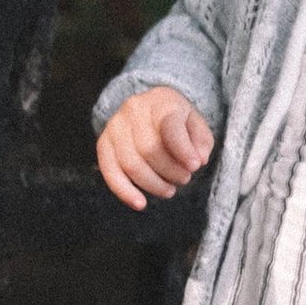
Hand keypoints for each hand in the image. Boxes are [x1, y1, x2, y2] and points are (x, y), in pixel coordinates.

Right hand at [97, 84, 215, 209]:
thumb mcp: (196, 123)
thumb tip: (199, 159)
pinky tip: (140, 203)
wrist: (149, 108)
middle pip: (149, 149)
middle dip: (170, 171)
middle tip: (185, 179)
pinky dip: (124, 191)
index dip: (182, 149)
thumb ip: (201, 141)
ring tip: (170, 190)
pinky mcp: (104, 143)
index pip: (169, 126)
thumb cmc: (176, 120)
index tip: (195, 166)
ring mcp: (115, 126)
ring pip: (131, 163)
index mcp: (160, 101)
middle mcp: (134, 110)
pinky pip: (109, 171)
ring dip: (153, 184)